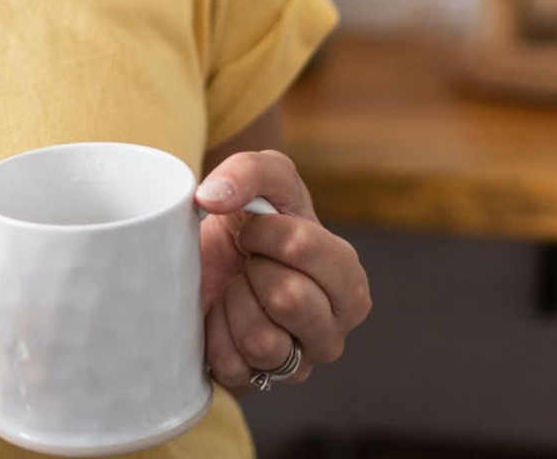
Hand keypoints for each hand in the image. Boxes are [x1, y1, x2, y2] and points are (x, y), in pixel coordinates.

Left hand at [194, 149, 369, 389]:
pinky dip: (214, 332)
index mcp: (348, 283)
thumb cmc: (249, 219)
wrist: (208, 254)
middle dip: (254, 267)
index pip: (303, 247)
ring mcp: (296, 365)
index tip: (255, 229)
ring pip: (261, 340)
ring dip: (235, 301)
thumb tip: (212, 197)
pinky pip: (231, 363)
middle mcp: (332, 333)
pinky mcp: (257, 385)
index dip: (265, 229)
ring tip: (238, 289)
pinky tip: (221, 317)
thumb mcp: (264, 177)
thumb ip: (249, 170)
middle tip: (249, 263)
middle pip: (287, 298)